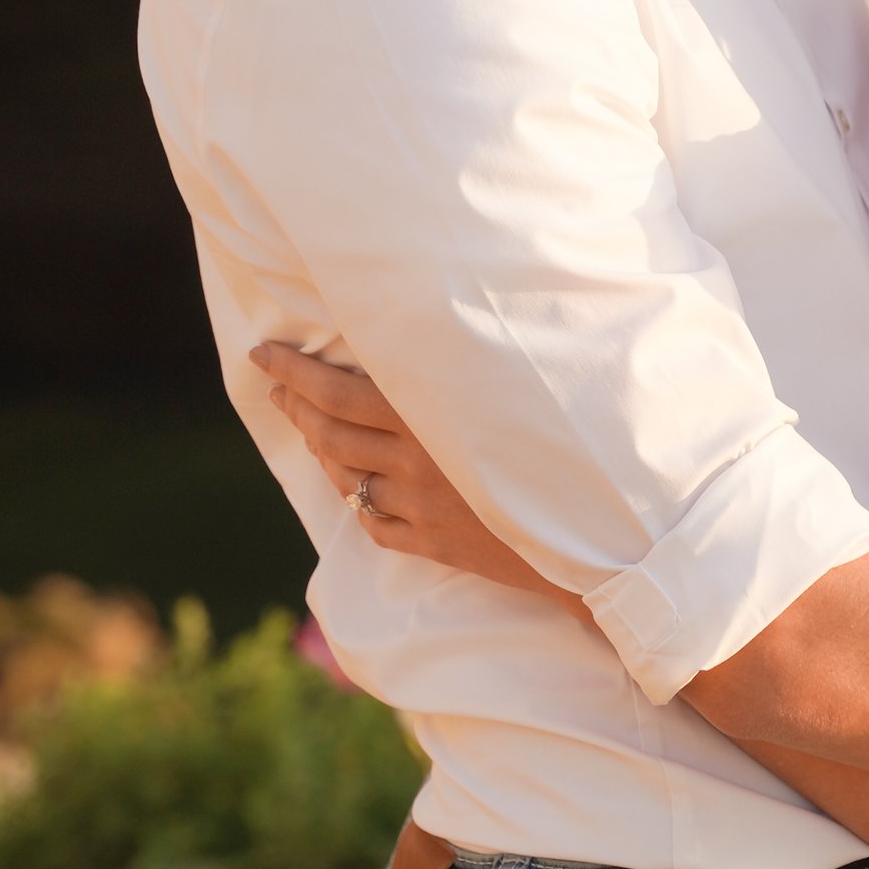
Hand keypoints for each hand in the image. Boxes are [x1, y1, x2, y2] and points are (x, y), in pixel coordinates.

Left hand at [251, 344, 556, 594]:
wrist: (605, 530)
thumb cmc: (573, 443)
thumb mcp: (518, 387)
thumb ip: (466, 361)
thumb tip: (429, 326)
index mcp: (432, 413)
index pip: (336, 388)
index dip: (292, 370)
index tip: (263, 354)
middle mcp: (417, 459)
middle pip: (329, 429)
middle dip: (293, 402)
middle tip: (274, 384)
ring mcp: (422, 505)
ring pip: (342, 474)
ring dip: (316, 446)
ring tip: (303, 424)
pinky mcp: (435, 543)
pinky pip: (373, 521)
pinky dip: (354, 499)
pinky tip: (351, 484)